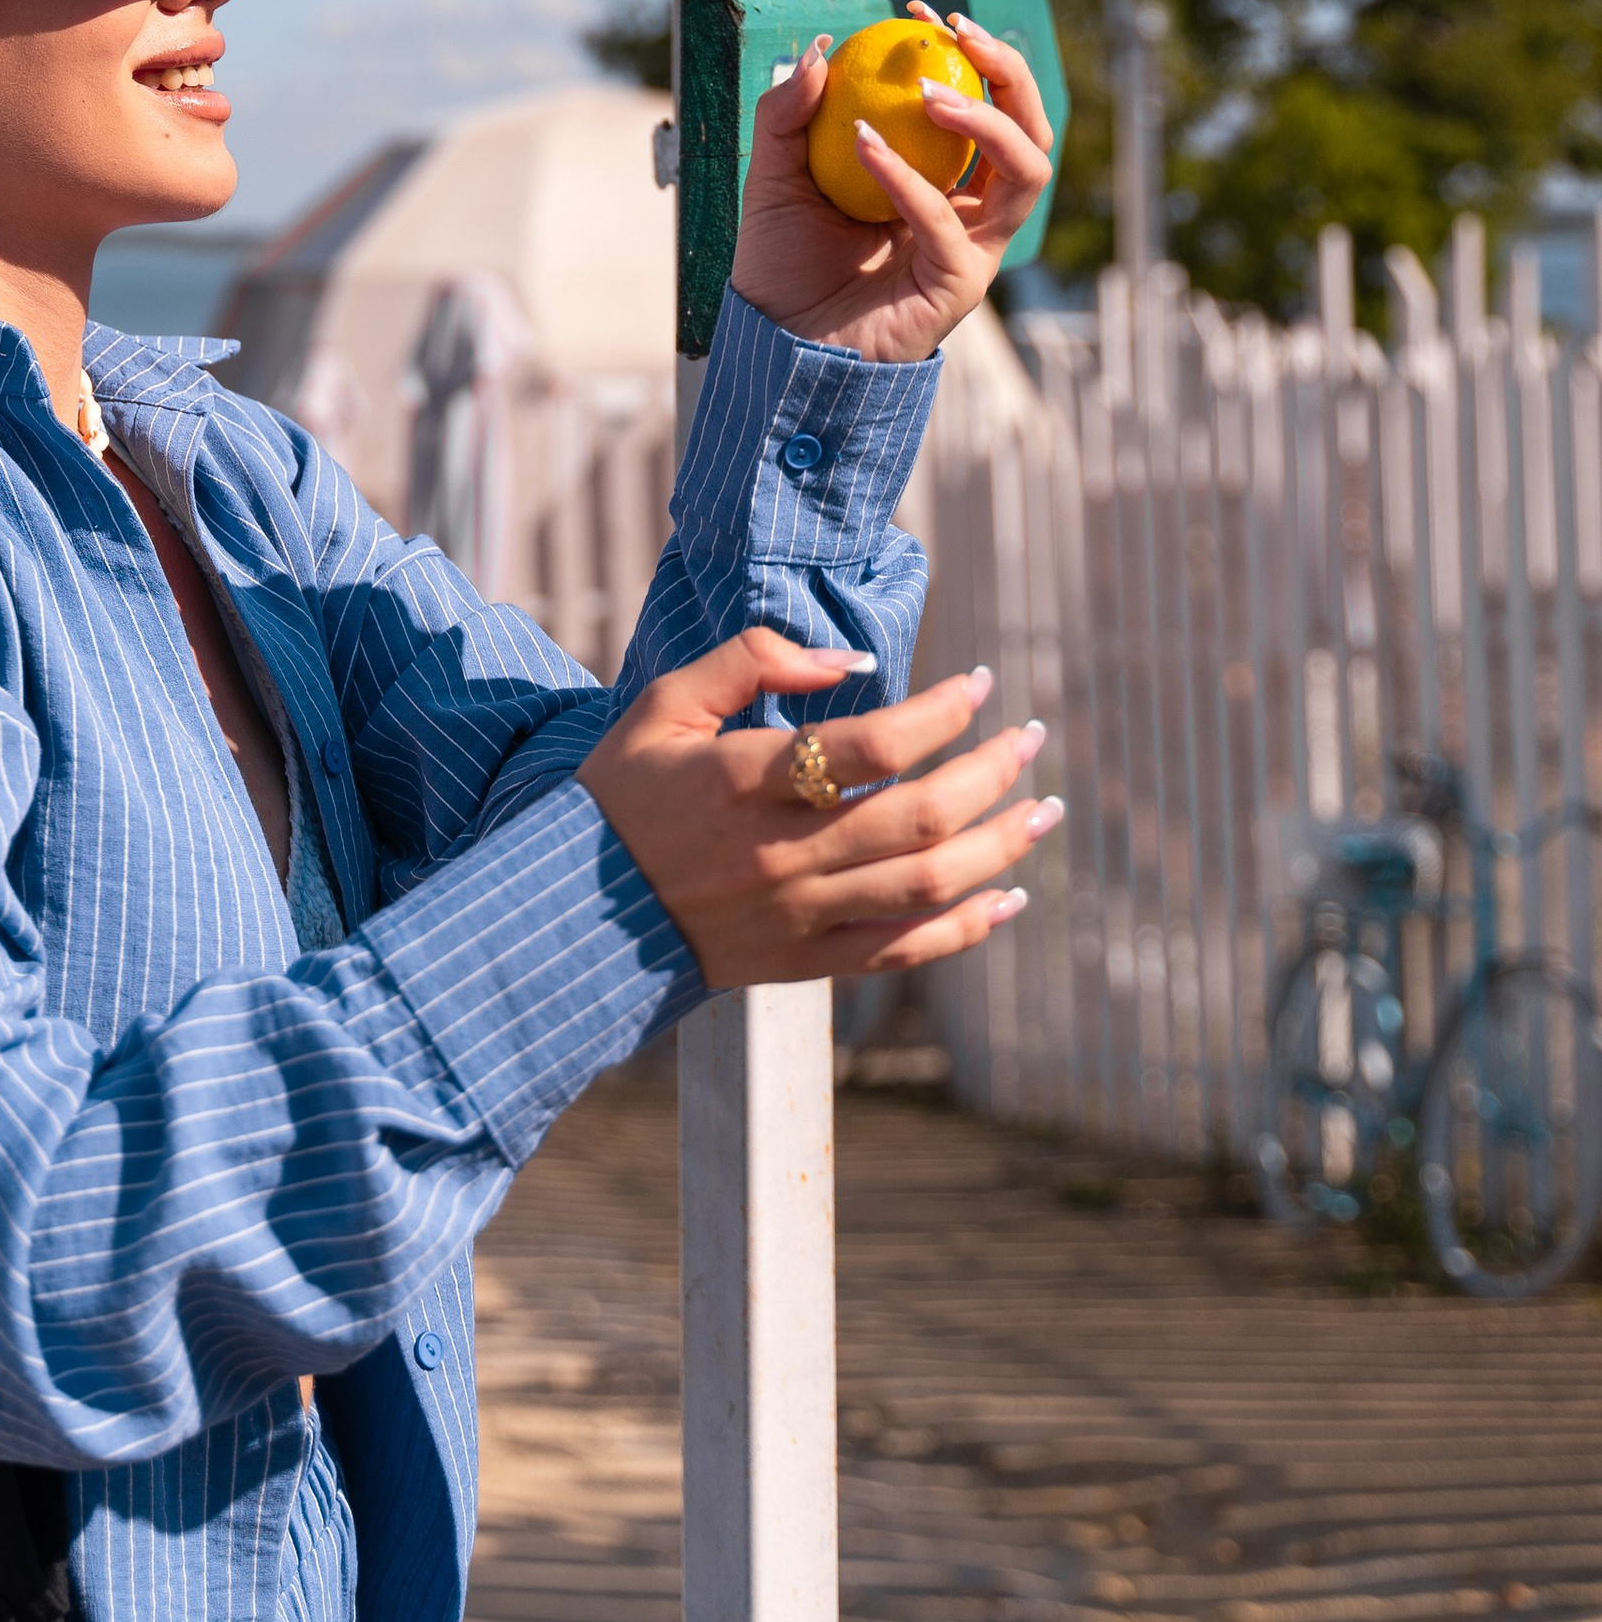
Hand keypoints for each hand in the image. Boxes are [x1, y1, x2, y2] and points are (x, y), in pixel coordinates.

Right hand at [579, 630, 1057, 989]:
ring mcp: (797, 913)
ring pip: (925, 885)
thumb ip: (750, 660)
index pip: (873, 745)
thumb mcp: (664, 703)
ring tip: (1044, 809)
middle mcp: (780, 852)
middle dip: (993, 773)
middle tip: (1032, 738)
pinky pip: (902, 950)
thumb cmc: (624, 792)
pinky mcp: (804, 961)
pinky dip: (966, 928)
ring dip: (1000, 846)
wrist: (578, 910)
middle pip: (919, 817)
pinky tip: (1009, 897)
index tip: (980, 684)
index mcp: (745, 779)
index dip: (942, 712)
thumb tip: (850, 660)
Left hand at [731, 4, 1052, 363]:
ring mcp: (971, 249)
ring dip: (985, 121)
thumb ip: (789, 113)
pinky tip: (865, 147)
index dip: (967, 51)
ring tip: (927, 91)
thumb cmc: (782, 263)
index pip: (981, 104)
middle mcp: (970, 211)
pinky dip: (908, 179)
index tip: (919, 8)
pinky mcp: (958, 286)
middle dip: (1008, 73)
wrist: (774, 345)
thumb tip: (820, 49)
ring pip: (1026, 173)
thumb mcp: (775, 173)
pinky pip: (948, 224)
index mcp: (943, 181)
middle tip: (957, 33)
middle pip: (1030, 131)